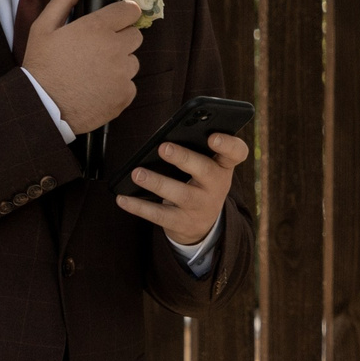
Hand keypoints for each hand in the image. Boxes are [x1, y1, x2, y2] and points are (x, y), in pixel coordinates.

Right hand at [21, 0, 143, 131]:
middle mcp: (115, 48)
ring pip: (133, 62)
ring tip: (95, 72)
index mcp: (97, 28)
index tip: (117, 20)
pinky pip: (130, 86)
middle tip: (99, 50)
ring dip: (120, 64)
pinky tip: (98, 89)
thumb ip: (63, 0)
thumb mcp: (43, 28)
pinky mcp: (125, 95)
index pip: (130, 11)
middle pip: (135, 36)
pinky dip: (118, 87)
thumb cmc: (41, 66)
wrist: (43, 107)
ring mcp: (122, 73)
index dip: (124, 14)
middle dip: (121, 39)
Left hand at [117, 133, 247, 247]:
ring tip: (137, 173)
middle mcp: (216, 186)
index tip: (212, 136)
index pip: (237, 152)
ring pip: (179, 194)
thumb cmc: (199, 182)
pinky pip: (159, 215)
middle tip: (163, 147)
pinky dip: (139, 206)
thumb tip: (163, 139)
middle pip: (205, 171)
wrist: (202, 224)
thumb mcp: (206, 166)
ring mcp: (200, 207)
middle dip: (184, 158)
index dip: (227, 144)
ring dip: (157, 182)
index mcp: (223, 166)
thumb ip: (194, 149)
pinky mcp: (182, 223)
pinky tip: (122, 198)